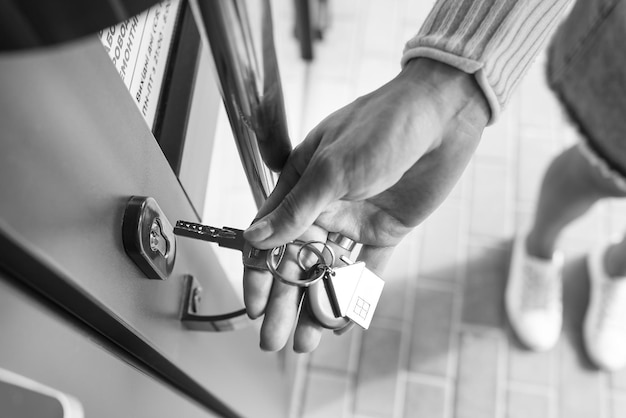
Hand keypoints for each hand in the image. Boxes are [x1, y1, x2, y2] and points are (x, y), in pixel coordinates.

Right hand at [243, 58, 490, 351]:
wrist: (440, 117)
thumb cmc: (380, 127)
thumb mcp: (333, 168)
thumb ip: (296, 209)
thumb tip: (255, 239)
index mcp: (300, 185)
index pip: (269, 236)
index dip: (259, 272)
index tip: (255, 305)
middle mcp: (323, 207)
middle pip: (296, 262)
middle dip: (284, 302)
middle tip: (273, 339)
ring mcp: (354, 221)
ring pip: (328, 272)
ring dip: (316, 306)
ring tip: (305, 342)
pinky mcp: (385, 231)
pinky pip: (367, 269)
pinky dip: (356, 294)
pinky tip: (344, 321)